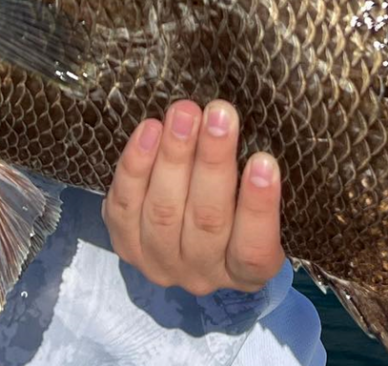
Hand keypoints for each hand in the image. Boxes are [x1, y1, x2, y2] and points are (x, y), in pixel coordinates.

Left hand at [102, 100, 285, 295]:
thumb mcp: (258, 205)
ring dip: (173, 156)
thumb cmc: (239, 210)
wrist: (191, 237)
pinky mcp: (126, 246)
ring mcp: (160, 263)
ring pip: (163, 210)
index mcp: (248, 272)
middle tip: (219, 114)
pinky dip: (135, 166)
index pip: (253, 247)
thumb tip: (244, 128)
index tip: (263, 160)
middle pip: (206, 219)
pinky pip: (124, 206)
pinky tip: (149, 129)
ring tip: (184, 113)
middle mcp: (203, 274)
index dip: (258, 205)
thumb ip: (256, 180)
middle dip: (212, 161)